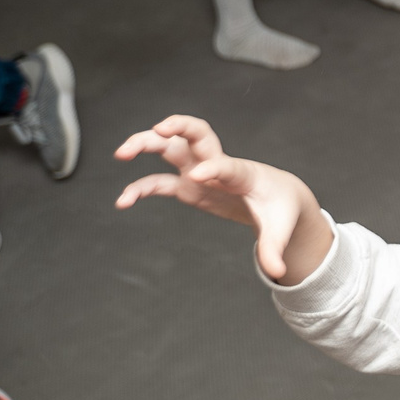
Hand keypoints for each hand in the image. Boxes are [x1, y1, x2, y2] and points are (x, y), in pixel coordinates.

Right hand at [113, 115, 331, 284]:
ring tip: (120, 153)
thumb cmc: (279, 206)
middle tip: (156, 129)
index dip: (215, 169)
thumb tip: (277, 272)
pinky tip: (122, 202)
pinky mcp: (188, 185)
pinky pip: (159, 182)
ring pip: (170, 147)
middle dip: (177, 127)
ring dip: (146, 144)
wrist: (277, 194)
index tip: (199, 176)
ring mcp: (200, 171)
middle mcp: (219, 165)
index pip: (228, 166)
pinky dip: (140, 189)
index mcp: (244, 174)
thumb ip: (273, 248)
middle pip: (195, 135)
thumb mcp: (279, 228)